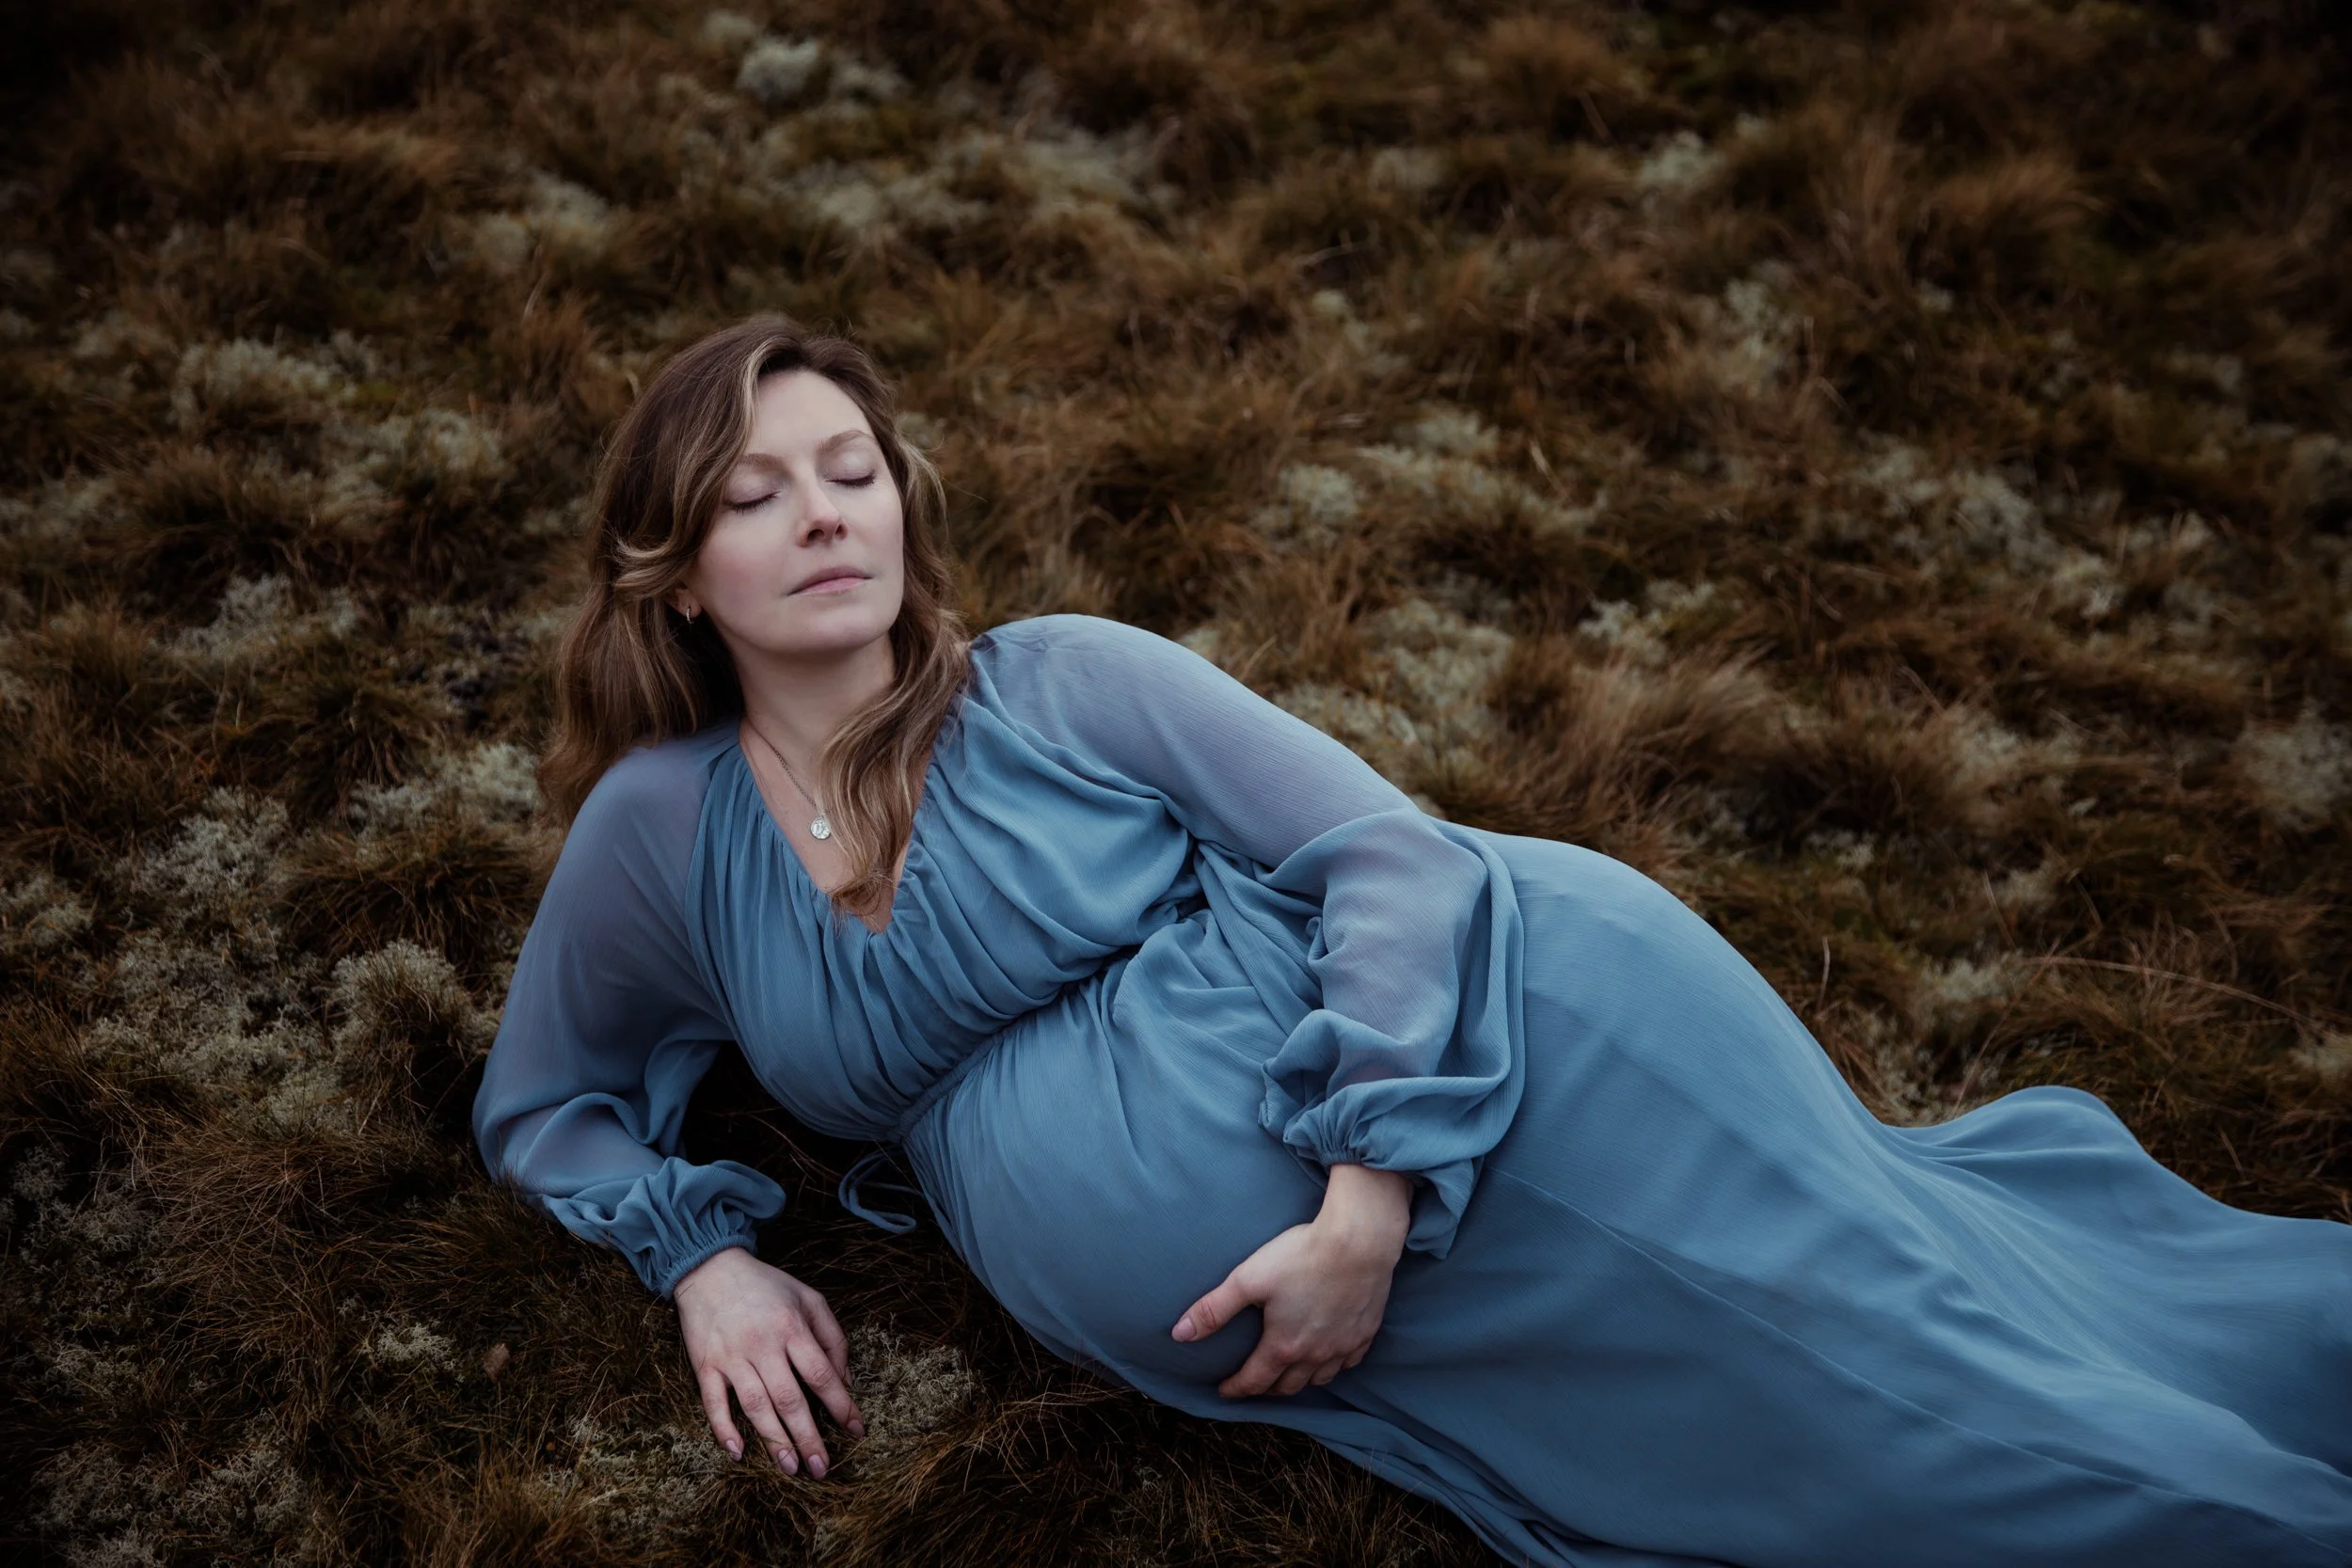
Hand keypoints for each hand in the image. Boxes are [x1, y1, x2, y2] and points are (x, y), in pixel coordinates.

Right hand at [673, 1245, 864, 1475]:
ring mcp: (732, 1357)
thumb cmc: (766, 1285)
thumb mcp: (808, 1299)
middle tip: (822, 1468)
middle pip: (790, 1398)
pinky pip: (714, 1402)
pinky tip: (738, 1451)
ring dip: (774, 1440)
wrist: (710, 1268)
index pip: (822, 1375)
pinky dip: (724, 1428)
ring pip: (756, 1406)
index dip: (841, 1406)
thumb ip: (832, 1337)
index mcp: (791, 1327)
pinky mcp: (705, 1365)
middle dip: (809, 1437)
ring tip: (791, 1467)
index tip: (856, 1431)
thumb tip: (845, 1380)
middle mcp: (762, 1344)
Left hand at [1170, 1164, 1410, 1397]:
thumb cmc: (1302, 1256)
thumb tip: (1179, 1334)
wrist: (1359, 1241)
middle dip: (1265, 1389)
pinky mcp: (1365, 1333)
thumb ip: (1214, 1309)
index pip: (1254, 1381)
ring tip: (1286, 1373)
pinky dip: (1332, 1366)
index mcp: (1283, 1346)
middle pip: (1287, 1387)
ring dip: (1299, 1381)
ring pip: (1319, 1379)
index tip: (1224, 1390)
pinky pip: (1348, 1362)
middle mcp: (1315, 1355)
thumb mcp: (1248, 1279)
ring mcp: (1344, 1346)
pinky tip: (1328, 1356)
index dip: (1235, 1389)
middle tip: (1252, 1383)